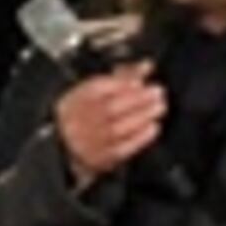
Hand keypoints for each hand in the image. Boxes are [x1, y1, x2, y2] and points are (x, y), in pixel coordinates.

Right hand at [52, 63, 163, 190]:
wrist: (66, 148)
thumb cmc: (85, 114)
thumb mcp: (95, 92)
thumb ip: (122, 77)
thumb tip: (146, 66)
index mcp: (73, 101)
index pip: (95, 90)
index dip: (120, 85)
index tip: (139, 81)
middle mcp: (77, 122)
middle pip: (108, 109)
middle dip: (137, 100)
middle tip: (157, 92)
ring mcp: (88, 142)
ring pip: (116, 129)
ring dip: (142, 117)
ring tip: (159, 106)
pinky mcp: (99, 159)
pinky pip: (121, 149)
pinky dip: (140, 137)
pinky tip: (152, 127)